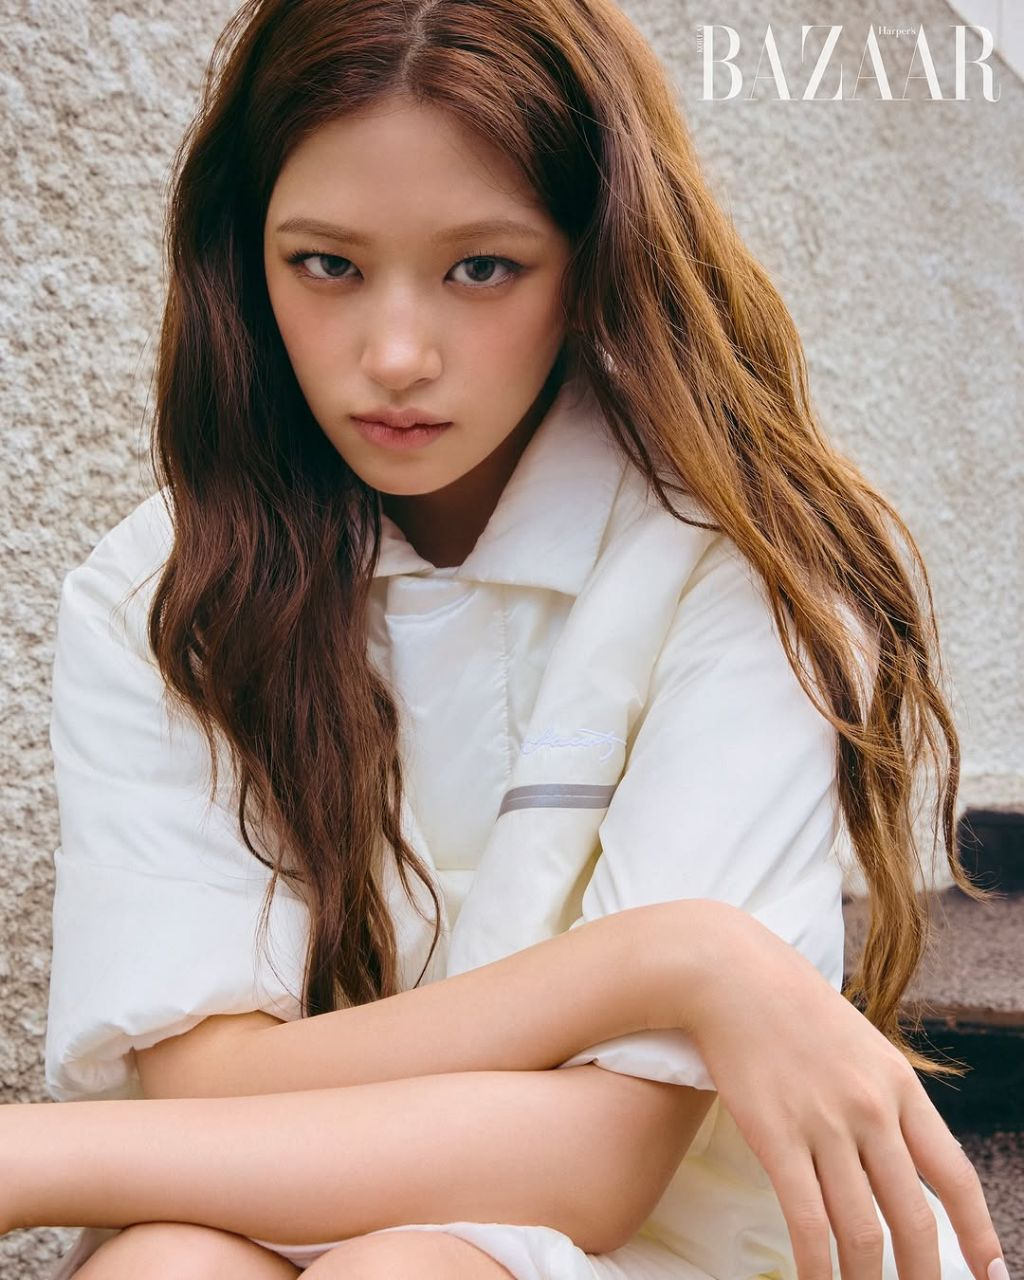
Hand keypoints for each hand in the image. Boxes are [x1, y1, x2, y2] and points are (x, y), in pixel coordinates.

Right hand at [681, 905, 1005, 1279]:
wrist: (730, 973)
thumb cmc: (790, 1003)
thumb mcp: (858, 1040)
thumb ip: (882, 1095)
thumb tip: (899, 1157)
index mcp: (898, 1084)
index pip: (953, 1174)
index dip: (978, 1232)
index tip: (992, 1274)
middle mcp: (871, 1109)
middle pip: (912, 1217)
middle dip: (923, 1275)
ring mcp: (823, 1124)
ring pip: (862, 1231)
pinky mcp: (775, 1136)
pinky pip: (807, 1222)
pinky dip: (816, 1267)